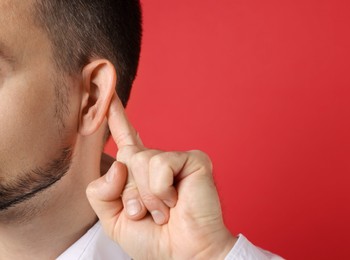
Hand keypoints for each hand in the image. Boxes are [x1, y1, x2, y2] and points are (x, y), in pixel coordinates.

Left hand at [86, 93, 236, 259]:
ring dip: (146, 195)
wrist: (185, 255)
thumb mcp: (114, 220)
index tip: (109, 94)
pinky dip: (161, 189)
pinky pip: (160, 164)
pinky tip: (176, 199)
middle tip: (147, 214)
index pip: (126, 139)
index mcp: (140, 174)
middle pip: (126, 155)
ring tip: (164, 210)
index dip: (116, 118)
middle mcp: (157, 162)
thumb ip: (101, 191)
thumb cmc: (155, 240)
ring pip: (140, 159)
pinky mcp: (193, 159)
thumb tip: (119, 161)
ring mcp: (176, 159)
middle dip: (129, 192)